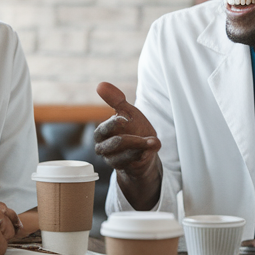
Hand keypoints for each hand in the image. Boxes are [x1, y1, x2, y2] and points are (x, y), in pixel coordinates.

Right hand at [94, 82, 162, 208]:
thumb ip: (115, 99)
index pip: (103, 129)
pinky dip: (141, 157)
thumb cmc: (133, 128)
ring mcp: (112, 160)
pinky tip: (149, 151)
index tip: (126, 120)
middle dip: (132, 140)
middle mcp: (103, 148)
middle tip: (148, 136)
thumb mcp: (128, 111)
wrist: (144, 149)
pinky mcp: (123, 169)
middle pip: (114, 144)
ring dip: (140, 149)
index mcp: (102, 132)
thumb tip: (100, 84)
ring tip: (153, 142)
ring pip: (121, 157)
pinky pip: (130, 165)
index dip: (114, 124)